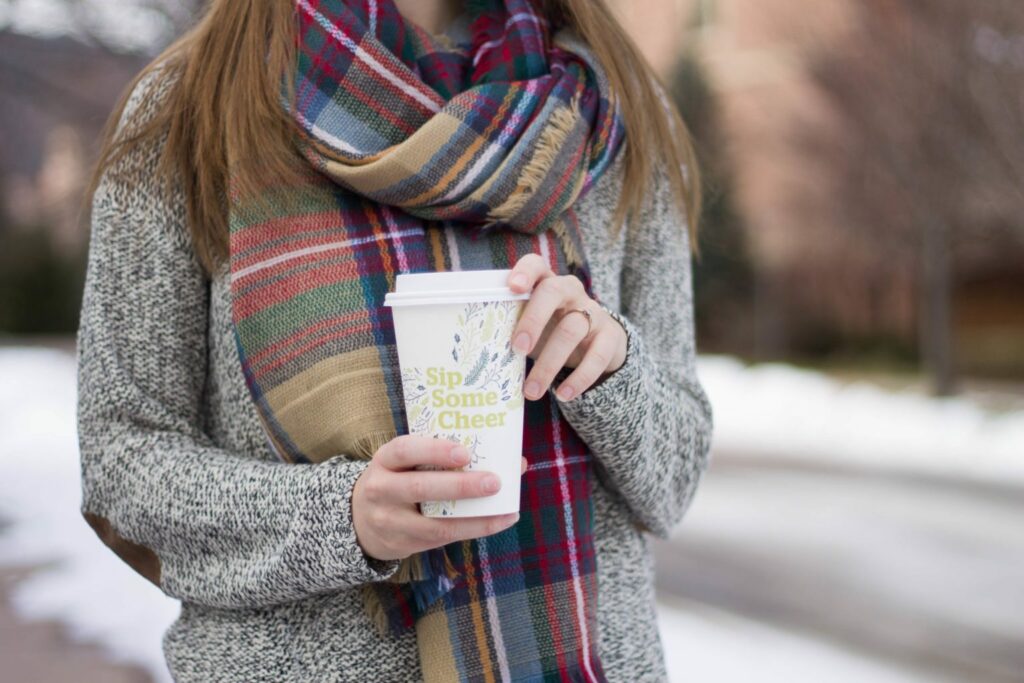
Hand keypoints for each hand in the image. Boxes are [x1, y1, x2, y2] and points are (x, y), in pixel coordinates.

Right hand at [351, 434, 528, 561]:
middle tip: (493, 482)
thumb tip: (512, 460)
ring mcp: (390, 520)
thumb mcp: (405, 463)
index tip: (464, 452)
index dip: (434, 450)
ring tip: (505, 508)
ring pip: (433, 522)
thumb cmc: (398, 480)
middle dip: (459, 486)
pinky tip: (499, 521)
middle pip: (420, 488)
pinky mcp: (403, 543)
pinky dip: (474, 530)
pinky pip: (442, 538)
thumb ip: (445, 457)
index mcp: (384, 460)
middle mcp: (382, 490)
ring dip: (474, 517)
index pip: (404, 450)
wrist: (359, 521)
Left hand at [507, 254, 626, 401]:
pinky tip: (563, 394)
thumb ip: (513, 326)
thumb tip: (478, 352)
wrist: (597, 346)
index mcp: (546, 283)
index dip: (524, 272)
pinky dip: (579, 378)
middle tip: (517, 348)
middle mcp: (571, 291)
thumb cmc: (552, 331)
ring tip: (531, 390)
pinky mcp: (610, 337)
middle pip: (553, 292)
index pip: (536, 264)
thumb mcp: (533, 324)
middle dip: (533, 319)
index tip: (512, 288)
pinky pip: (596, 356)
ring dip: (549, 364)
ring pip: (571, 330)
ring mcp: (593, 312)